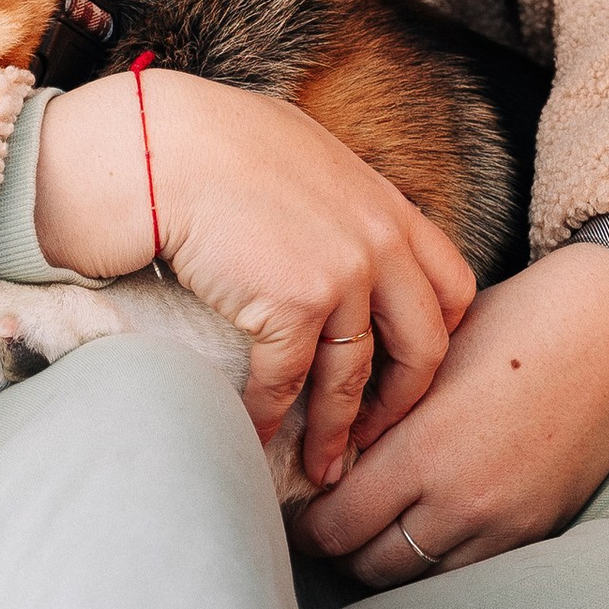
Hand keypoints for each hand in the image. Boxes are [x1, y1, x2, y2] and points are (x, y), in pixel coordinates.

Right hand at [31, 72, 475, 487]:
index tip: (405, 374)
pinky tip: (255, 436)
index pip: (450, 287)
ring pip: (354, 378)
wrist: (158, 144)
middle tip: (374, 439)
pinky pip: (288, 382)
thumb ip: (333, 201)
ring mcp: (343, 274)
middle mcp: (379, 241)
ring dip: (336, 432)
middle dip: (400, 404)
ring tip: (321, 468)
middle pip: (422, 346)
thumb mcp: (302, 156)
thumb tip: (326, 231)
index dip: (435, 340)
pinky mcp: (293, 304)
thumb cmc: (210, 141)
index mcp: (386, 206)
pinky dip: (270, 417)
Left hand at [296, 242, 608, 586]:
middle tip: (324, 526)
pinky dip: (436, 558)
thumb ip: (378, 415)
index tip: (297, 511)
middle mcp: (461, 500)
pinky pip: (466, 570)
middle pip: (369, 564)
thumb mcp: (428, 361)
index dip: (306, 524)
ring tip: (370, 530)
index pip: (336, 524)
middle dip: (338, 549)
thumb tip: (326, 453)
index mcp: (423, 449)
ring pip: (417, 577)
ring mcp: (504, 523)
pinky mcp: (537, 530)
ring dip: (386, 559)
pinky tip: (426, 526)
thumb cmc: (515, 325)